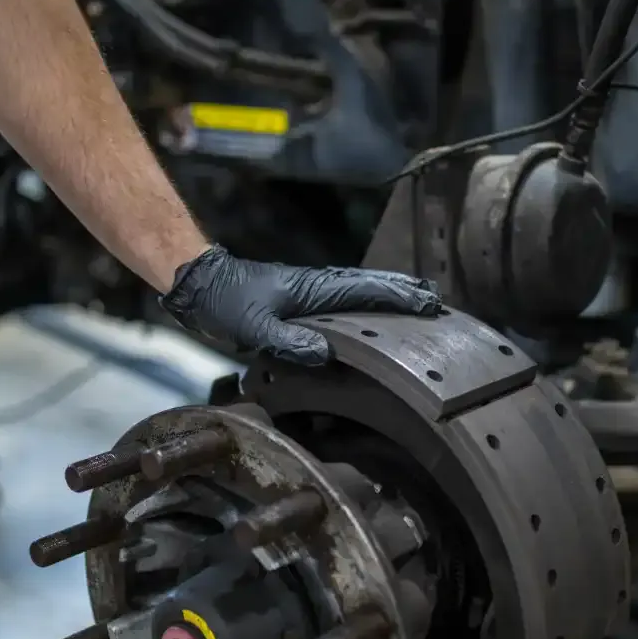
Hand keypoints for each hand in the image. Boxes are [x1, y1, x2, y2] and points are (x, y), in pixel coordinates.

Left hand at [161, 246, 441, 364]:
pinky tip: (373, 311)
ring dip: (389, 294)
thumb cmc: (226, 303)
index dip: (398, 299)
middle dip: (404, 292)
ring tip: (417, 300)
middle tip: (436, 301)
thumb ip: (288, 342)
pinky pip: (346, 298)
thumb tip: (325, 354)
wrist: (201, 284)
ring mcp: (312, 291)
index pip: (366, 292)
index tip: (428, 304)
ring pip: (361, 290)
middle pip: (371, 286)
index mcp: (314, 290)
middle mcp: (319, 287)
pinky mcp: (304, 299)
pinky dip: (368, 300)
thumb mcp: (253, 328)